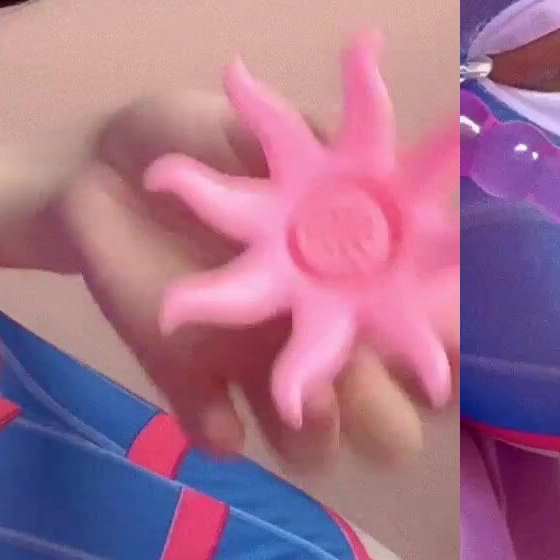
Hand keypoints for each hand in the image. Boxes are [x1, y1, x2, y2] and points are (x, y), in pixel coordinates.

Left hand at [61, 89, 447, 472]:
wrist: (103, 161)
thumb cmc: (204, 138)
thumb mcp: (277, 123)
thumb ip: (330, 137)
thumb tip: (403, 138)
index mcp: (350, 267)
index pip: (419, 326)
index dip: (443, 350)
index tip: (455, 357)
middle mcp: (316, 321)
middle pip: (380, 409)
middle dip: (388, 418)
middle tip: (380, 396)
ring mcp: (253, 355)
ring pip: (308, 437)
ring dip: (314, 430)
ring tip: (295, 401)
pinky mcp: (183, 368)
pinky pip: (210, 424)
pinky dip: (215, 429)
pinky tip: (221, 426)